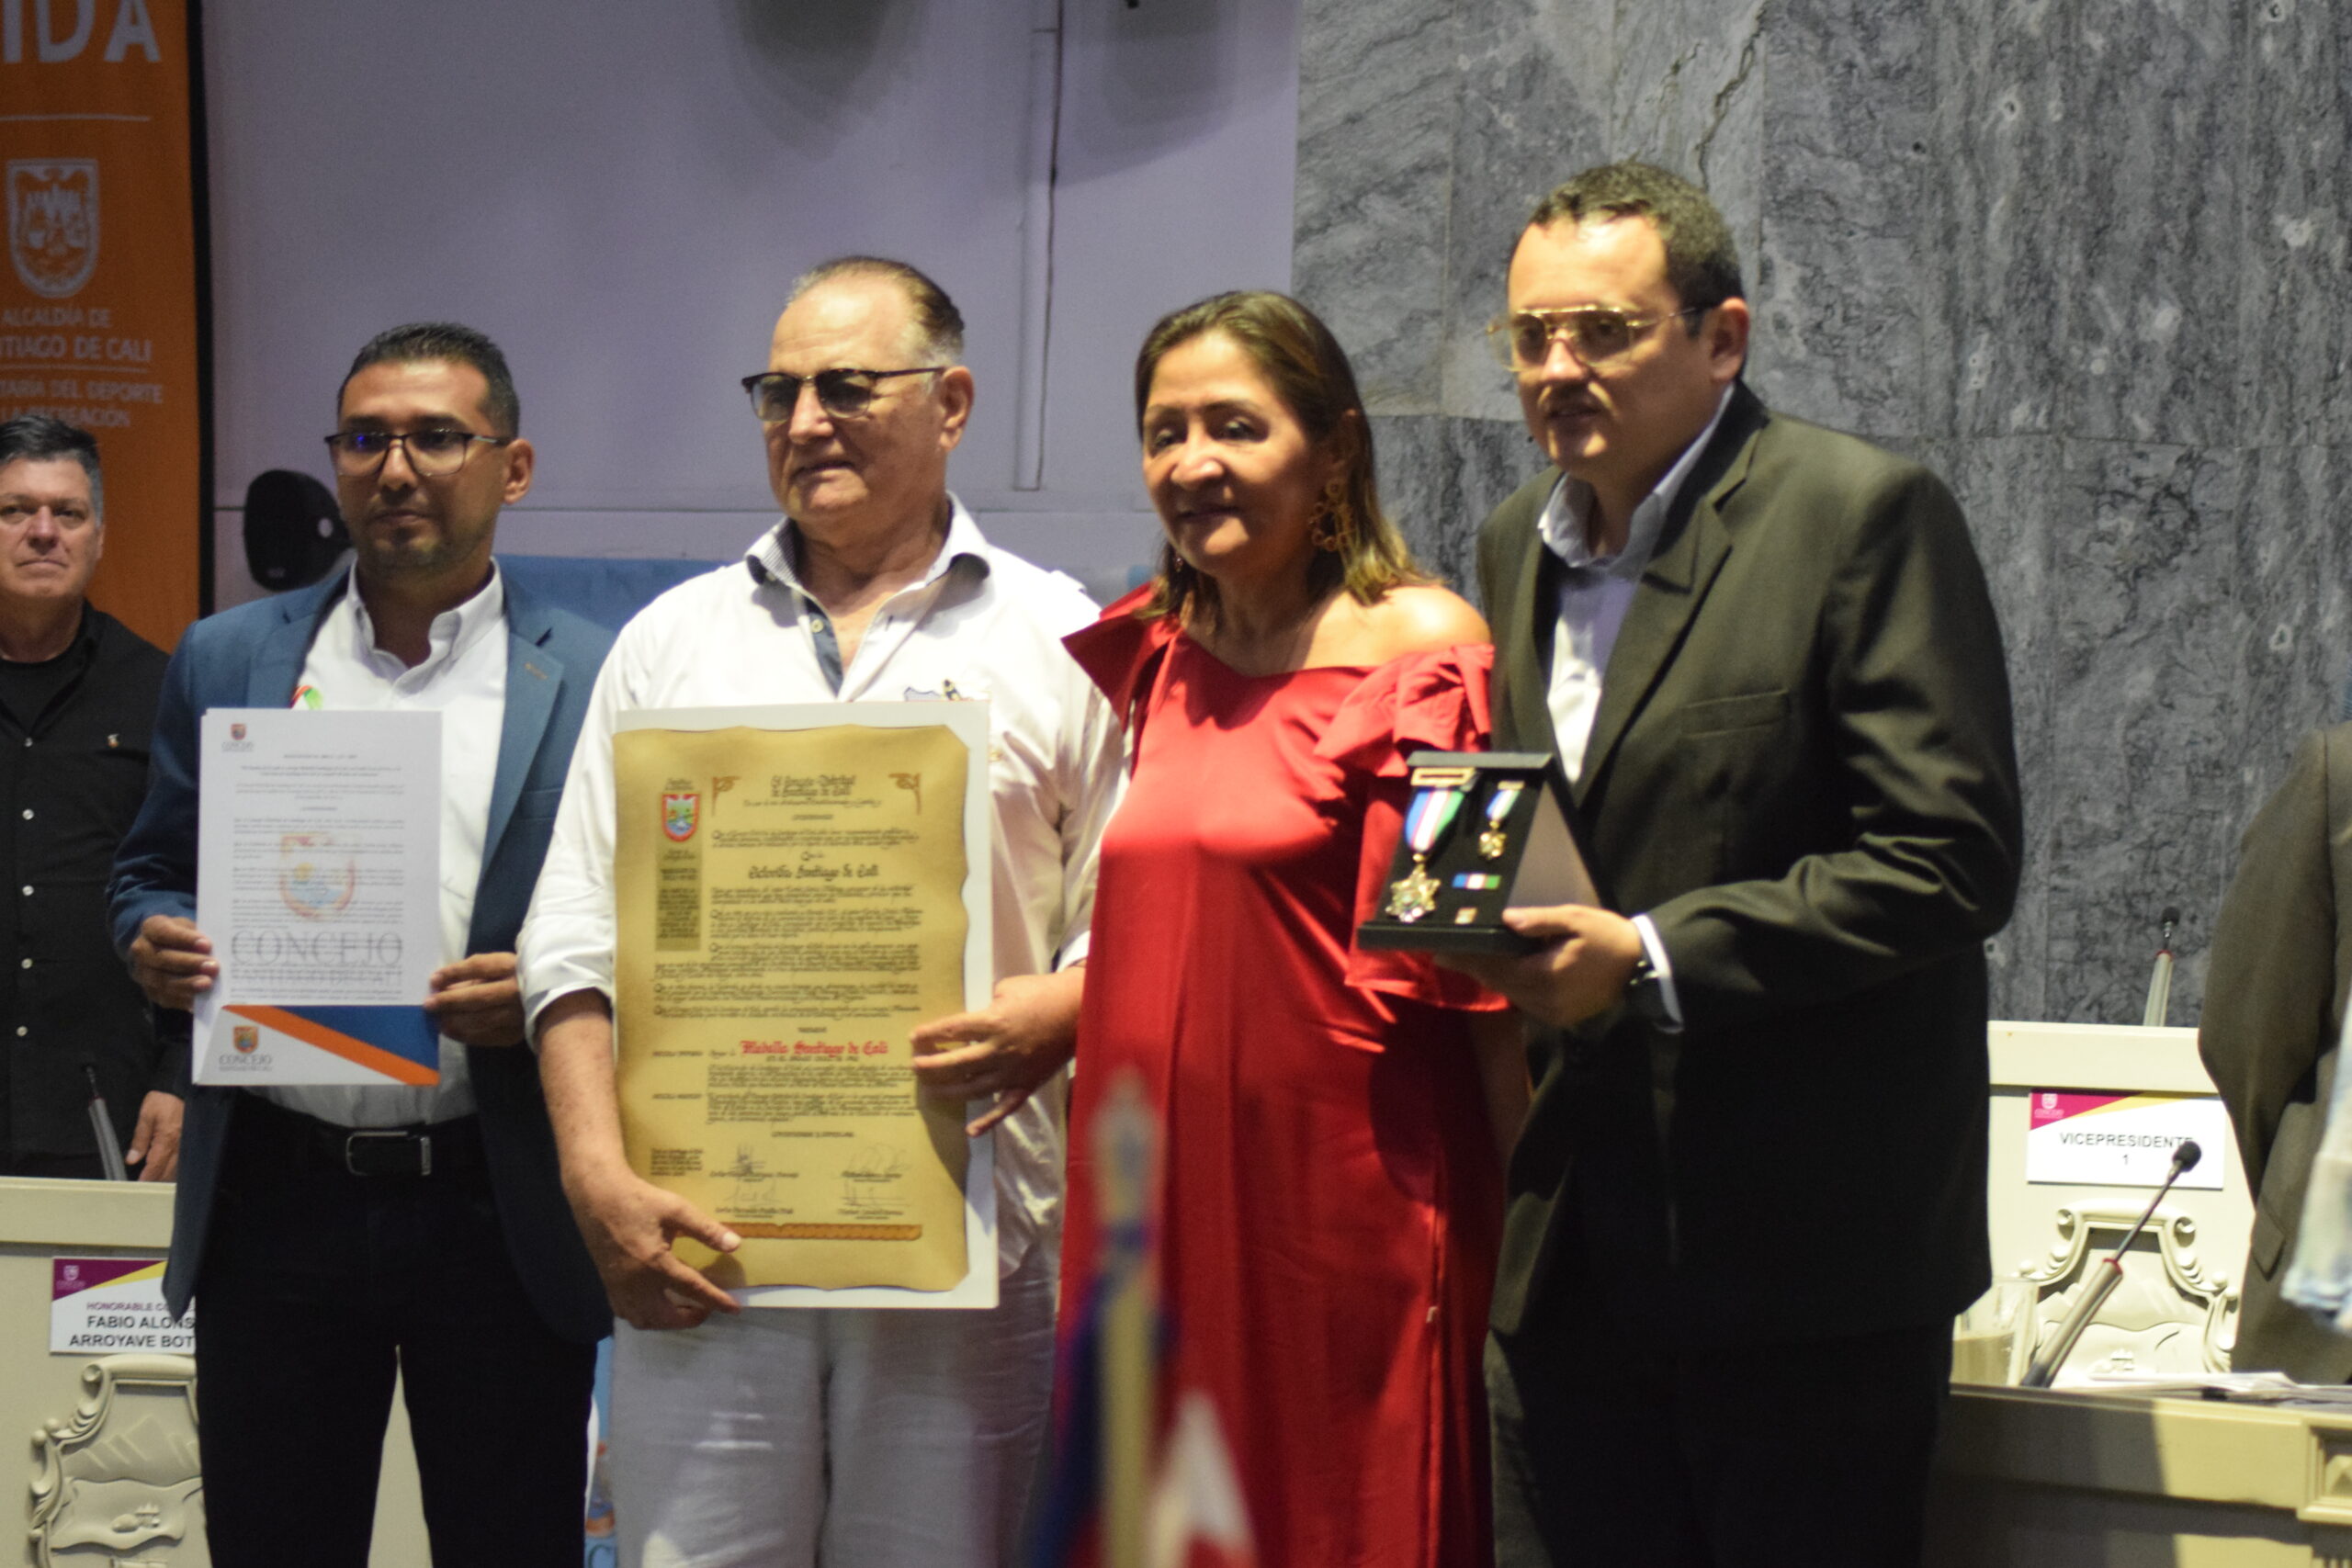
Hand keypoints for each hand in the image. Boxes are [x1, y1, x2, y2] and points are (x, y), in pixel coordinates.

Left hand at [126, 1091, 182, 1181]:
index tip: (138, 1186)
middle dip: (156, 1180)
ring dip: (165, 1176)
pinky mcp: (188, 1140)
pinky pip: (181, 1160)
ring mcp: (185, 1144)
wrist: (182, 1089)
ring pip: (176, 1168)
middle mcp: (178, 1145)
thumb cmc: (164, 1100)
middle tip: (144, 1187)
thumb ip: (139, 1138)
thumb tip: (132, 1158)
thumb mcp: (146, 1115)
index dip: (146, 1178)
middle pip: (167, 1171)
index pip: (155, 1166)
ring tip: (154, 1181)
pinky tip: (168, 1171)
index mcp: (166, 1140)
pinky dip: (174, 1168)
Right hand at [128, 915, 214, 1009]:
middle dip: (190, 964)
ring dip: (187, 984)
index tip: (207, 944)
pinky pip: (165, 998)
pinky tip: (199, 999)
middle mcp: (142, 951)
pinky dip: (183, 999)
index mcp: (150, 928)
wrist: (164, 949)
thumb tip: (219, 946)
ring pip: (163, 981)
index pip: (163, 932)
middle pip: (163, 959)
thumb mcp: (189, 927)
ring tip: (208, 983)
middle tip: (213, 967)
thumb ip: (199, 935)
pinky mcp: (151, 992)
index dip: (184, 939)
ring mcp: (143, 973)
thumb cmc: (183, 935)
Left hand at [425, 952, 524, 1047]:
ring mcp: (519, 1014)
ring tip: (439, 1020)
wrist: (549, 998)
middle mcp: (517, 991)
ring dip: (456, 1021)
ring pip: (482, 1020)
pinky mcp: (517, 1032)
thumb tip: (443, 985)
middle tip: (429, 1004)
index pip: (480, 967)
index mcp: (513, 967)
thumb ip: (473, 973)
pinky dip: (467, 1035)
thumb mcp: (500, 965)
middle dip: (450, 1001)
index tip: (433, 979)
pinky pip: (488, 1036)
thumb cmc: (517, 976)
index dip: (455, 973)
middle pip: (479, 997)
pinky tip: (452, 1032)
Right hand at [565, 1159, 743, 1330]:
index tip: (733, 1309)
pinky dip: (644, 1316)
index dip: (715, 1301)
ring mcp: (619, 1287)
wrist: (596, 1196)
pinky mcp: (608, 1284)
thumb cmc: (638, 1200)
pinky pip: (626, 1313)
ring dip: (665, 1322)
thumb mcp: (676, 1210)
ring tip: (682, 1310)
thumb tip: (735, 1245)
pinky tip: (653, 1305)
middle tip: (706, 1309)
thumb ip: (706, 1229)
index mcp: (656, 1264)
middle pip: (665, 1316)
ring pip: (643, 1320)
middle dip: (689, 1319)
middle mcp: (636, 1283)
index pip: (692, 1290)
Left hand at [908, 967, 1083, 1135]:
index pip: (952, 1030)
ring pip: (973, 1088)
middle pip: (956, 1063)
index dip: (930, 1034)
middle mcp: (999, 1050)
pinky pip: (1005, 1107)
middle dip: (931, 1067)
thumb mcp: (1008, 988)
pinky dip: (989, 1121)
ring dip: (949, 1092)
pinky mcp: (1027, 1084)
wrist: (1079, 1010)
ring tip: (930, 1092)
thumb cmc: (1042, 992)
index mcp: (993, 1021)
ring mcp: (1013, 1071)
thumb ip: (987, 1006)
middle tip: (914, 1068)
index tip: (913, 1039)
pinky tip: (971, 1131)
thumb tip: (972, 1022)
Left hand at [1439, 904, 1644, 1028]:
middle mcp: (1542, 1000)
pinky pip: (1526, 1000)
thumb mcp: (1576, 920)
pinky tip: (1503, 972)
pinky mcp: (1558, 1017)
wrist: (1641, 967)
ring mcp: (1550, 1012)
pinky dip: (1512, 986)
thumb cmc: (1608, 937)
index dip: (1468, 960)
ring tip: (1469, 962)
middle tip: (1445, 957)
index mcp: (1544, 976)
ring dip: (1492, 978)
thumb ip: (1539, 920)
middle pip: (1498, 983)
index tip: (1442, 953)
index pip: (1495, 968)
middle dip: (1473, 969)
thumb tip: (1506, 919)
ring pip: (1510, 994)